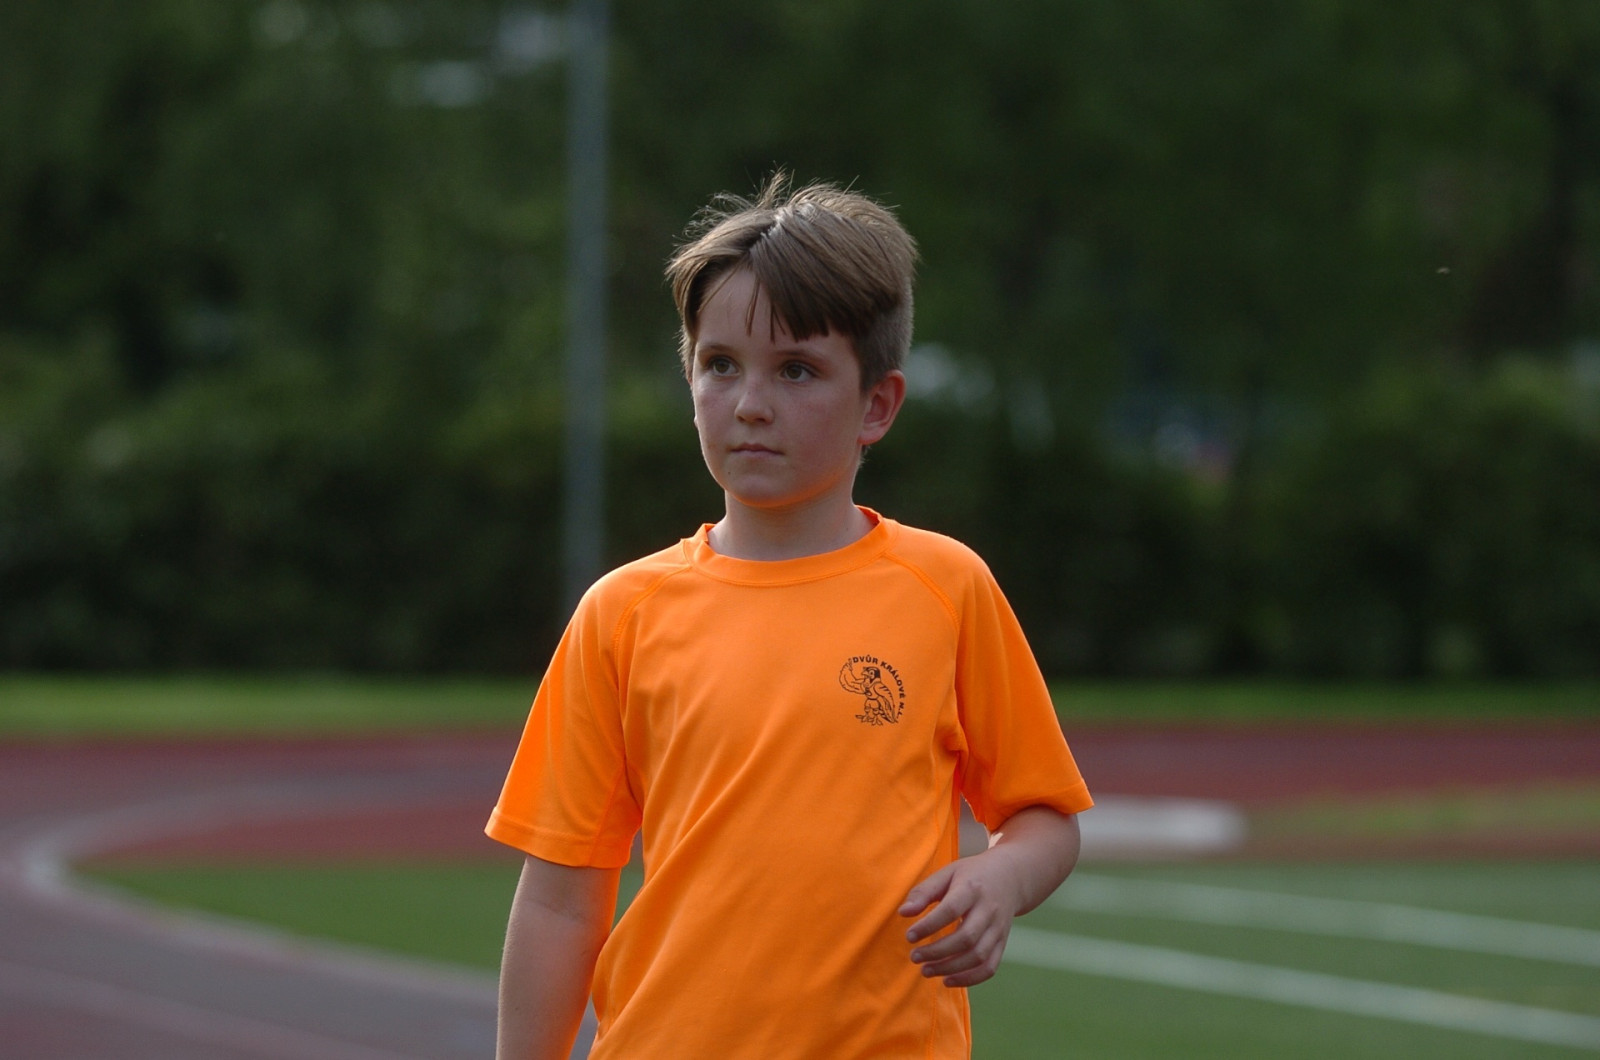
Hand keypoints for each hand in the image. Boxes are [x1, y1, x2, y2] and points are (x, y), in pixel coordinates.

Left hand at [898, 851, 1021, 987]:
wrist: (1010, 877)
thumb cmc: (971, 876)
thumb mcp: (946, 874)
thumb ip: (924, 892)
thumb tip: (903, 913)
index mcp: (972, 889)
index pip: (951, 910)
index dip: (929, 926)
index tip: (909, 936)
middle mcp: (988, 910)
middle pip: (966, 938)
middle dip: (937, 952)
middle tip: (914, 957)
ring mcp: (998, 929)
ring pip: (978, 956)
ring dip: (950, 968)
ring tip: (925, 970)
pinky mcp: (1002, 943)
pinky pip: (989, 967)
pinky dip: (969, 979)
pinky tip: (947, 980)